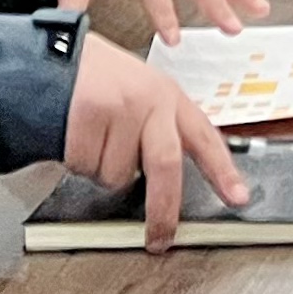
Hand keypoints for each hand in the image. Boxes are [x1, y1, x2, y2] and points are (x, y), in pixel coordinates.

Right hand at [62, 33, 247, 250]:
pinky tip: (74, 137)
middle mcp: (152, 100)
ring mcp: (123, 106)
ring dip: (101, 171)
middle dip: (163, 211)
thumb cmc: (97, 80)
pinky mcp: (92, 112)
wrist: (54, 55)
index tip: (238, 197)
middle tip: (158, 238)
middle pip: (167, 166)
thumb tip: (164, 181)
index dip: (223, 171)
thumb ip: (158, 129)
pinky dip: (77, 163)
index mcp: (169, 97)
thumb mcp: (140, 93)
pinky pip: (86, 166)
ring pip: (118, 174)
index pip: (205, 138)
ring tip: (93, 141)